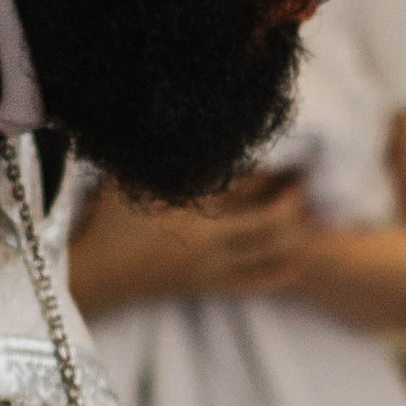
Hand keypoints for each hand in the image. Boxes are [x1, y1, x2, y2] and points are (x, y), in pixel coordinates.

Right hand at [73, 175, 316, 308]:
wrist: (94, 275)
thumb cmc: (106, 220)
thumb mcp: (133, 178)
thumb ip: (165, 155)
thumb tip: (188, 119)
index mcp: (190, 210)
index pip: (245, 187)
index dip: (272, 172)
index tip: (292, 157)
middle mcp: (208, 242)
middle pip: (267, 222)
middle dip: (291, 200)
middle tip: (305, 180)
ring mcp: (209, 268)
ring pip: (265, 253)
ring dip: (292, 234)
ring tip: (311, 214)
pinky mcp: (204, 287)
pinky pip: (250, 282)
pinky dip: (276, 273)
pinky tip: (297, 266)